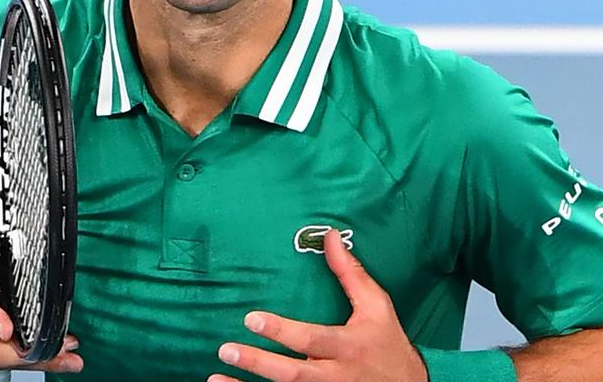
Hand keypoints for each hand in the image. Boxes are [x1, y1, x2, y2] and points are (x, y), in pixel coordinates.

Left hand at [210, 229, 426, 381]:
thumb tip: (329, 235)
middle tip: (226, 350)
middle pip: (293, 374)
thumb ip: (350, 273)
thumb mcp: (376, 306)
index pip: (311, 340)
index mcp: (348, 347)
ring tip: (215, 378)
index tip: (252, 319)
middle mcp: (336, 377)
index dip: (282, 332)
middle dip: (259, 363)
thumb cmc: (387, 343)